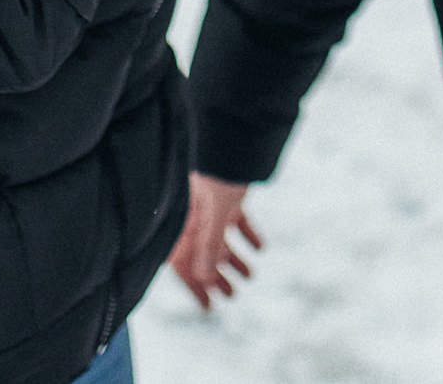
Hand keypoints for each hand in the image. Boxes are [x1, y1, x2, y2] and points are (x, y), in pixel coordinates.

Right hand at [169, 172, 260, 309]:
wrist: (233, 136)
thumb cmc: (217, 173)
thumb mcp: (215, 213)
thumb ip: (210, 244)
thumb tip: (205, 277)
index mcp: (181, 223)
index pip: (183, 263)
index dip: (195, 286)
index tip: (209, 306)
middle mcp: (192, 217)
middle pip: (202, 255)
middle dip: (217, 277)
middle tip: (232, 295)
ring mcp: (209, 206)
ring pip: (220, 240)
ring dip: (235, 258)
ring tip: (251, 275)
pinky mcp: (227, 196)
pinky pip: (235, 221)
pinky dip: (248, 234)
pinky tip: (261, 247)